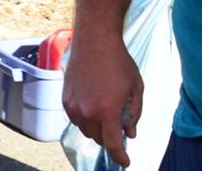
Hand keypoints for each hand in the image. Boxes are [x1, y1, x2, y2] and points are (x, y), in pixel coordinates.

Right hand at [63, 29, 141, 165]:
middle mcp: (87, 112)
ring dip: (98, 128)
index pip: (112, 144)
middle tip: (121, 126)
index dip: (120, 156)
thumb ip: (134, 114)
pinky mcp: (65, 100)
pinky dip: (86, 118)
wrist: (95, 41)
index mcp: (107, 111)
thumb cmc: (119, 62)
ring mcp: (73, 107)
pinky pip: (76, 119)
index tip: (125, 162)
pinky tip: (95, 103)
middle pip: (99, 139)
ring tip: (108, 110)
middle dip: (111, 137)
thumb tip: (130, 133)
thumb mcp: (136, 88)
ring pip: (86, 130)